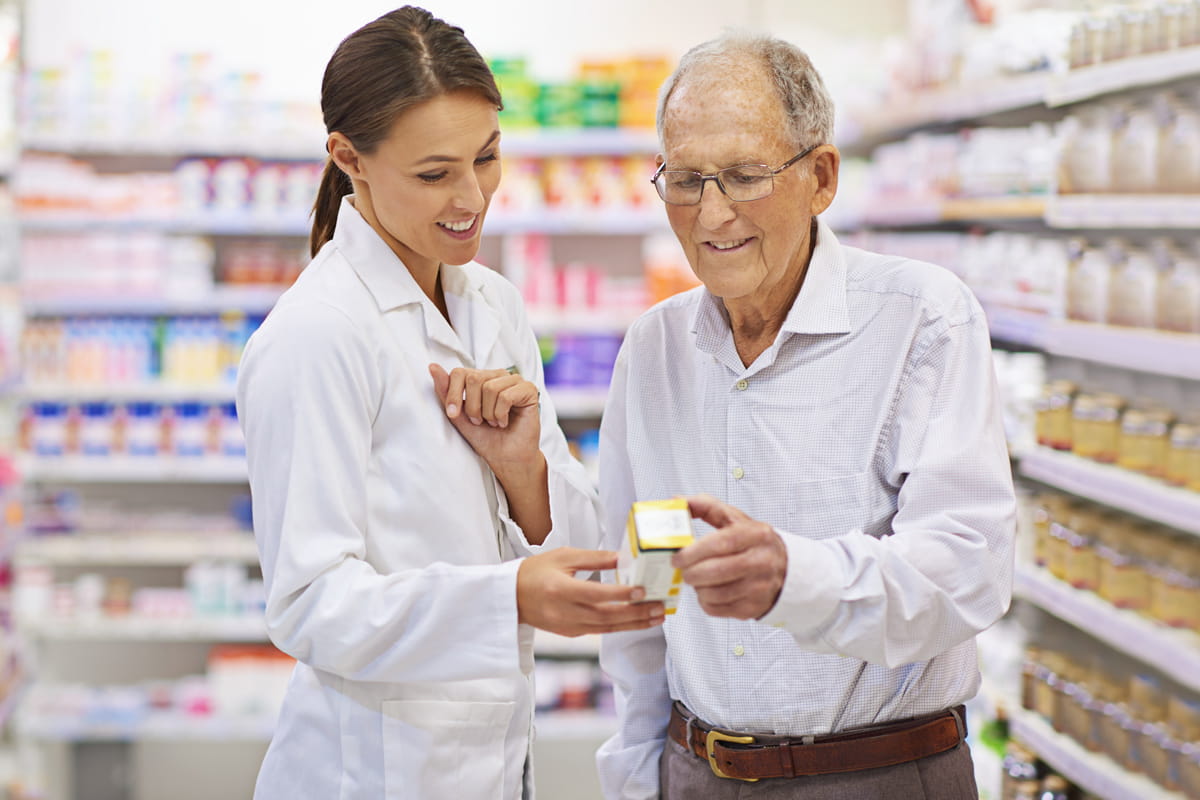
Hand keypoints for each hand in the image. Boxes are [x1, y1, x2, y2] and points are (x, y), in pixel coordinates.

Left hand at [429, 363, 540, 470]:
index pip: (460, 372)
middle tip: (479, 421)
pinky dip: (501, 414)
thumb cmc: (483, 437)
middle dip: (472, 406)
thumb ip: (446, 391)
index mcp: (481, 378)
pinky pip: (506, 396)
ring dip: (488, 413)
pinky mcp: (528, 390)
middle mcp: (498, 375)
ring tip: (494, 422)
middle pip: (474, 378)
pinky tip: (504, 422)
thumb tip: (432, 367)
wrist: (504, 457)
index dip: (453, 394)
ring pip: (490, 388)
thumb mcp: (458, 415)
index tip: (453, 414)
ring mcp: (514, 381)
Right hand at [517, 548, 665, 636]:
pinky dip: (619, 627)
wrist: (509, 596)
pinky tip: (636, 621)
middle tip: (659, 607)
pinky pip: (599, 631)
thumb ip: (595, 558)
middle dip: (636, 613)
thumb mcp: (564, 556)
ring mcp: (567, 626)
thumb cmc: (535, 571)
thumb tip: (623, 557)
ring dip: (634, 624)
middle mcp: (564, 612)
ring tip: (656, 617)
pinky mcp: (570, 633)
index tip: (642, 591)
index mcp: (560, 589)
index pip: (596, 595)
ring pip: (606, 628)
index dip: (620, 595)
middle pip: (606, 616)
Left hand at [673, 494, 786, 619]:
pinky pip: (717, 609)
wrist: (785, 570)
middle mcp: (761, 561)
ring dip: (698, 588)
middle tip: (684, 570)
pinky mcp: (753, 607)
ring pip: (714, 593)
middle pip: (715, 571)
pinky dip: (706, 602)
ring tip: (698, 579)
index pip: (721, 543)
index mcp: (756, 535)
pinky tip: (709, 592)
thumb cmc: (755, 543)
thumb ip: (707, 507)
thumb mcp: (736, 519)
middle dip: (691, 573)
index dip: (694, 552)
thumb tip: (678, 501)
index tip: (678, 557)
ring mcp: (759, 587)